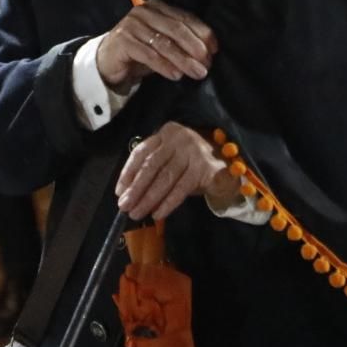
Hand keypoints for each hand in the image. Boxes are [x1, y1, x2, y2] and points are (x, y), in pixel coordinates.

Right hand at [94, 0, 216, 86]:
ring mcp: (132, 25)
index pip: (185, 17)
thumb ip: (182, 41)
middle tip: (207, 64)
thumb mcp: (163, 43)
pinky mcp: (123, 41)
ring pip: (164, 43)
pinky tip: (176, 75)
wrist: (108, 61)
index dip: (203, 33)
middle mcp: (145, 11)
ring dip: (184, 60)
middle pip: (177, 29)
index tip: (215, 50)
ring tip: (197, 73)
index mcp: (158, 7)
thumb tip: (209, 51)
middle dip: (195, 48)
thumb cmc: (141, 51)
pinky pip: (149, 54)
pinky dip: (165, 66)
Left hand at [116, 123, 233, 220]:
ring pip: (164, 179)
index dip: (128, 172)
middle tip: (124, 206)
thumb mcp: (172, 159)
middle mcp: (179, 138)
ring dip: (148, 199)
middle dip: (135, 188)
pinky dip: (167, 203)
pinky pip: (180, 189)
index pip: (141, 152)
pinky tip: (157, 214)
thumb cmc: (192, 163)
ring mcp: (192, 152)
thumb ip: (153, 170)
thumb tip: (129, 193)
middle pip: (151, 166)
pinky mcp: (203, 168)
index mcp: (166, 133)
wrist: (227, 166)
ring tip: (137, 213)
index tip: (119, 191)